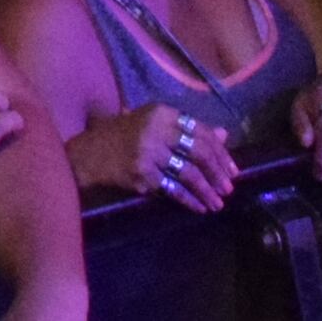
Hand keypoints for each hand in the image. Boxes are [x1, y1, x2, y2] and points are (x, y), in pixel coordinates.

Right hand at [68, 98, 235, 212]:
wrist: (88, 154)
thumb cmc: (123, 136)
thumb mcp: (154, 124)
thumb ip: (188, 129)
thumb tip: (223, 135)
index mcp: (162, 113)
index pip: (200, 131)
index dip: (221, 152)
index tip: (233, 169)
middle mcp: (156, 130)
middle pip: (198, 152)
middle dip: (218, 172)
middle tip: (229, 188)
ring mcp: (148, 153)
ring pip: (188, 173)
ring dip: (207, 190)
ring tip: (218, 203)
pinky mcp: (142, 175)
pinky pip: (173, 189)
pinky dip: (189, 200)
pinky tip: (199, 208)